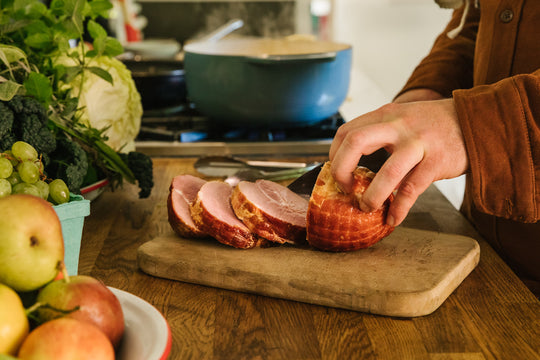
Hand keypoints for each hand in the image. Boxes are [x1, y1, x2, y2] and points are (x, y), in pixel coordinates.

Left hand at [329, 98, 468, 226]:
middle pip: (355, 142)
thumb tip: (351, 167)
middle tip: (345, 189)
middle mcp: (398, 126)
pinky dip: (399, 208)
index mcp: (385, 115)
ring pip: (387, 172)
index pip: (346, 131)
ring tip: (367, 208)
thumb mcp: (401, 120)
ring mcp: (418, 143)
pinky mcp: (436, 161)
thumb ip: (378, 135)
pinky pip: (412, 189)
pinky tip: (393, 219)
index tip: (337, 173)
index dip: (335, 155)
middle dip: (342, 170)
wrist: (475, 120)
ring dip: (372, 195)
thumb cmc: (432, 125)